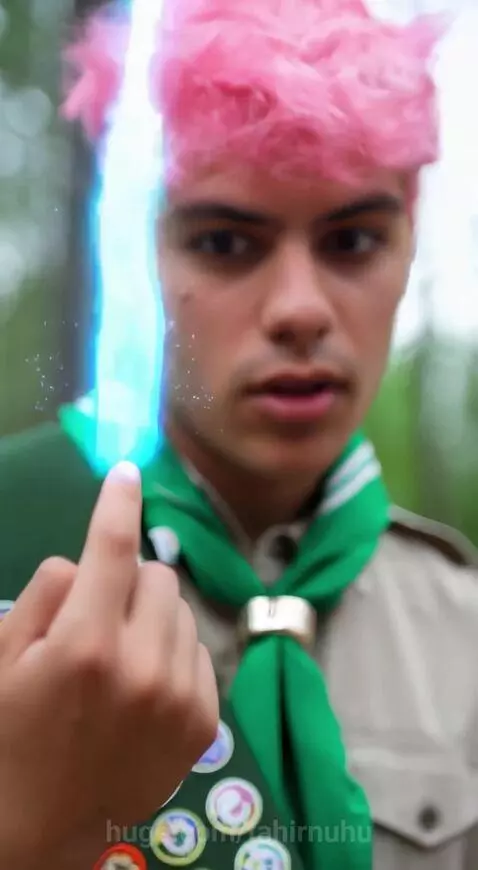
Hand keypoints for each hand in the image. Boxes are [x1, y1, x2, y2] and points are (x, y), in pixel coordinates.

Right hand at [0, 462, 217, 868]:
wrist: (47, 825)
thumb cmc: (13, 734)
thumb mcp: (4, 657)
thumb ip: (46, 595)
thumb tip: (85, 560)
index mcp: (86, 643)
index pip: (113, 547)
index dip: (118, 501)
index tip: (127, 472)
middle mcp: (144, 663)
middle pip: (159, 573)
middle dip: (129, 580)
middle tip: (101, 613)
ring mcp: (181, 694)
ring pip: (182, 610)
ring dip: (153, 616)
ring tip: (121, 656)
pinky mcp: (205, 719)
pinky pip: (198, 649)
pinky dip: (172, 651)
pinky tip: (145, 685)